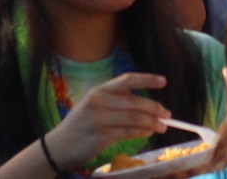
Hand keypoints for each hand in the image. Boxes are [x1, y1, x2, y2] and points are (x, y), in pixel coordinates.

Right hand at [44, 72, 171, 170]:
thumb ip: (116, 102)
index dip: (147, 79)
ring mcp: (100, 119)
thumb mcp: (94, 106)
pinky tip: (148, 133)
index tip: (163, 81)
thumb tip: (147, 106)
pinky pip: (128, 132)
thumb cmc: (80, 125)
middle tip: (168, 115)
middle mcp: (99, 101)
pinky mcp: (102, 136)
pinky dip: (141, 132)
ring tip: (162, 126)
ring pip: (134, 118)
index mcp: (99, 90)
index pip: (126, 80)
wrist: (59, 146)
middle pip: (135, 102)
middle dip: (154, 108)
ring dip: (152, 123)